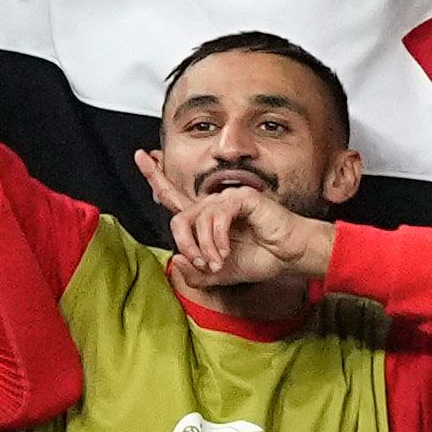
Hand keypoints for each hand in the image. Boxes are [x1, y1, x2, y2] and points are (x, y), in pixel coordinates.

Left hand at [166, 184, 336, 288]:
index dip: (156, 177)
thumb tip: (176, 260)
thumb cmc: (260, 259)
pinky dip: (217, 238)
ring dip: (204, 248)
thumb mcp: (219, 276)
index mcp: (206, 220)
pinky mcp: (240, 198)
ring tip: (218, 262)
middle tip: (200, 264)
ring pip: (195, 219)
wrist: (289, 256)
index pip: (174, 197)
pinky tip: (226, 251)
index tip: (142, 156)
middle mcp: (213, 205)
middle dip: (184, 245)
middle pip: (178, 217)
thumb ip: (195, 274)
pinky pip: (215, 216)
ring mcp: (226, 199)